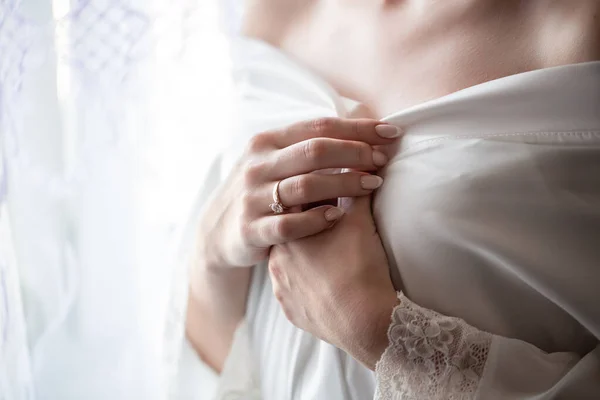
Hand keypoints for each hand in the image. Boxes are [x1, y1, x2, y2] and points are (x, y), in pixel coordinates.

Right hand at [197, 118, 401, 268]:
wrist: (218, 230)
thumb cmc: (261, 190)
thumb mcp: (275, 159)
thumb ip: (309, 143)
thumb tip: (360, 116)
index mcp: (267, 142)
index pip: (319, 126)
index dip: (359, 128)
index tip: (392, 133)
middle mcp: (257, 166)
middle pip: (315, 152)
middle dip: (356, 153)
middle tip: (383, 160)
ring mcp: (252, 198)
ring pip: (306, 186)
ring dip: (344, 183)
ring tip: (372, 185)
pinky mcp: (250, 230)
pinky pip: (289, 225)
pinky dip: (317, 219)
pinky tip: (338, 216)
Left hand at [268, 194, 398, 368]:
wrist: (364, 321)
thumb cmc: (359, 267)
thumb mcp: (360, 222)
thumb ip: (355, 191)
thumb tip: (361, 167)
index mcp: (288, 232)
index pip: (294, 205)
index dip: (314, 198)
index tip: (330, 199)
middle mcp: (276, 259)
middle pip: (290, 234)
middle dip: (309, 226)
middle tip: (333, 226)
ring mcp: (280, 288)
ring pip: (290, 263)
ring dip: (306, 255)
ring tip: (331, 255)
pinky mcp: (290, 309)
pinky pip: (294, 290)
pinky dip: (307, 282)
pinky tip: (325, 280)